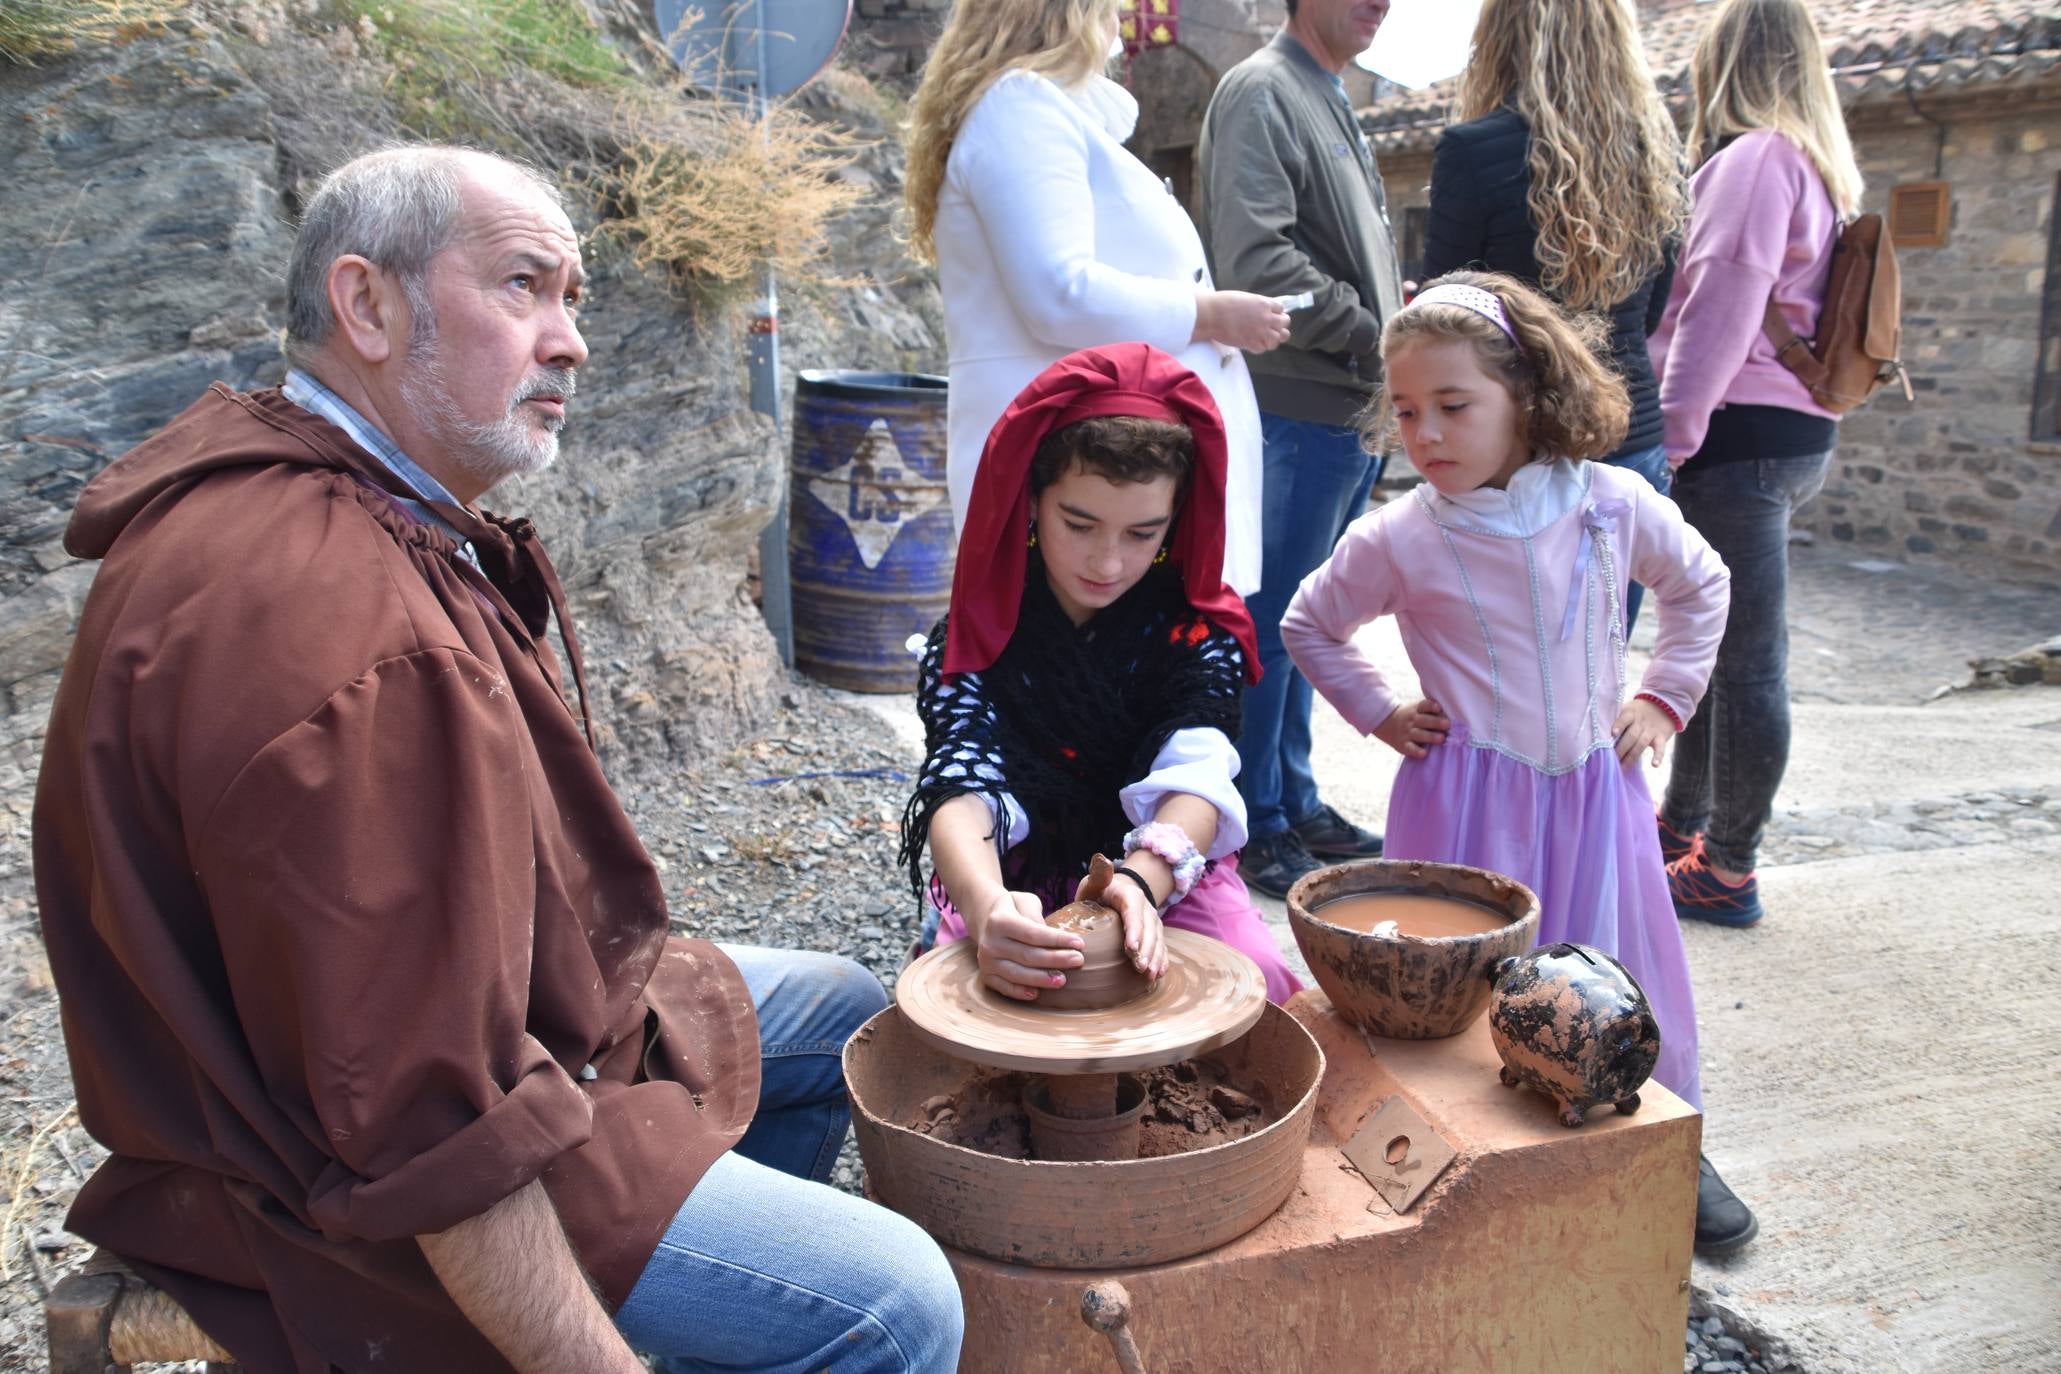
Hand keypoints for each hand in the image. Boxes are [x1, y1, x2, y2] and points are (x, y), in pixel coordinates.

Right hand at [973, 889, 1082, 1001]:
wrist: (986, 919)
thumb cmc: (1014, 909)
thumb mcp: (1024, 901)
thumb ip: (1036, 916)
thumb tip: (1051, 937)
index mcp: (999, 921)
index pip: (1033, 933)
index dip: (1057, 940)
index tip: (1079, 943)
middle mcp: (990, 942)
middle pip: (1027, 955)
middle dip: (1055, 959)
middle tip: (1078, 960)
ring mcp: (986, 961)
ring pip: (1017, 974)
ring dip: (1041, 979)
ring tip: (1062, 980)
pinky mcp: (986, 975)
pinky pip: (1004, 987)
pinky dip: (1019, 992)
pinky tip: (1036, 994)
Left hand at [1095, 864, 1167, 980]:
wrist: (1117, 893)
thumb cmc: (1099, 892)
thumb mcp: (1095, 883)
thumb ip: (1098, 875)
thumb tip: (1101, 860)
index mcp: (1130, 896)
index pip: (1133, 913)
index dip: (1134, 931)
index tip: (1131, 948)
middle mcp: (1146, 908)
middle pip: (1149, 930)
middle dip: (1146, 950)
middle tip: (1141, 968)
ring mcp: (1153, 921)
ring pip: (1157, 940)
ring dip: (1156, 957)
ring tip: (1151, 975)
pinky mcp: (1155, 932)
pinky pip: (1161, 946)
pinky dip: (1162, 959)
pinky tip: (1160, 973)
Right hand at [1194, 289, 1290, 353]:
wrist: (1212, 315)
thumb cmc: (1223, 303)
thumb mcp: (1245, 298)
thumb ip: (1256, 305)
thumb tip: (1259, 310)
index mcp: (1264, 303)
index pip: (1280, 308)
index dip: (1276, 312)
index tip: (1271, 315)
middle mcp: (1266, 317)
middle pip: (1284, 323)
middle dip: (1280, 325)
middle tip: (1272, 327)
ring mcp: (1260, 332)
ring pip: (1278, 338)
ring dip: (1273, 338)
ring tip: (1266, 338)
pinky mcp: (1251, 343)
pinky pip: (1263, 348)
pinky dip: (1260, 347)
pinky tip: (1254, 343)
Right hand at [1373, 698, 1448, 757]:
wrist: (1387, 723)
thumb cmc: (1413, 717)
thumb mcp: (1418, 709)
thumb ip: (1433, 712)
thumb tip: (1457, 714)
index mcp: (1417, 710)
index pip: (1424, 706)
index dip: (1431, 706)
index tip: (1439, 708)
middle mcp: (1412, 720)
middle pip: (1424, 720)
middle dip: (1436, 722)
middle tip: (1448, 724)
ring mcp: (1407, 733)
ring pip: (1419, 734)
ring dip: (1430, 737)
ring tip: (1441, 739)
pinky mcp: (1403, 745)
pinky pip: (1410, 748)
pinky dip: (1417, 751)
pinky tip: (1424, 753)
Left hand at [1612, 697, 1674, 766]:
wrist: (1663, 705)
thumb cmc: (1637, 712)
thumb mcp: (1627, 710)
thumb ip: (1617, 720)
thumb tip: (1599, 735)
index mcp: (1630, 713)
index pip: (1625, 718)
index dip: (1619, 725)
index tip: (1613, 734)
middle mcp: (1641, 722)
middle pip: (1631, 735)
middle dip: (1621, 749)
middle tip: (1611, 761)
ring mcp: (1651, 730)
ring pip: (1642, 743)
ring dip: (1632, 757)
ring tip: (1623, 768)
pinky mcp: (1661, 738)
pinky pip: (1661, 747)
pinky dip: (1658, 756)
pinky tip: (1654, 765)